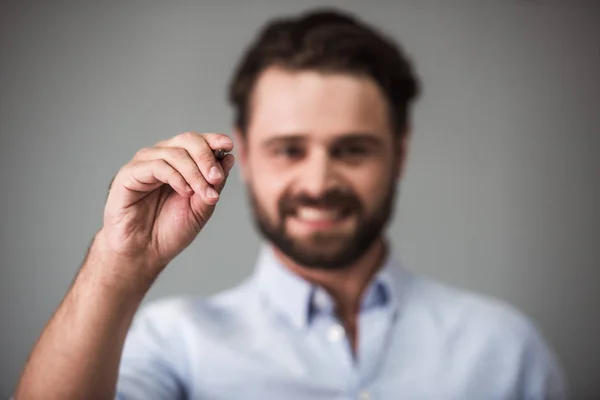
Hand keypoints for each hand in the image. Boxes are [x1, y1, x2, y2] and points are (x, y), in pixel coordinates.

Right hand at [100, 132, 234, 274]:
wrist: (145, 253)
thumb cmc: (170, 230)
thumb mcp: (201, 208)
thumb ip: (214, 184)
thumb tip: (229, 157)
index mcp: (179, 163)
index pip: (198, 141)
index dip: (213, 140)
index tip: (229, 146)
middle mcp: (161, 158)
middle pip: (187, 140)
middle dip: (206, 157)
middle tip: (217, 178)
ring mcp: (144, 164)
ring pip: (174, 152)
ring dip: (195, 173)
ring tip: (204, 193)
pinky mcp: (129, 174)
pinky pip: (157, 166)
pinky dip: (176, 177)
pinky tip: (185, 192)